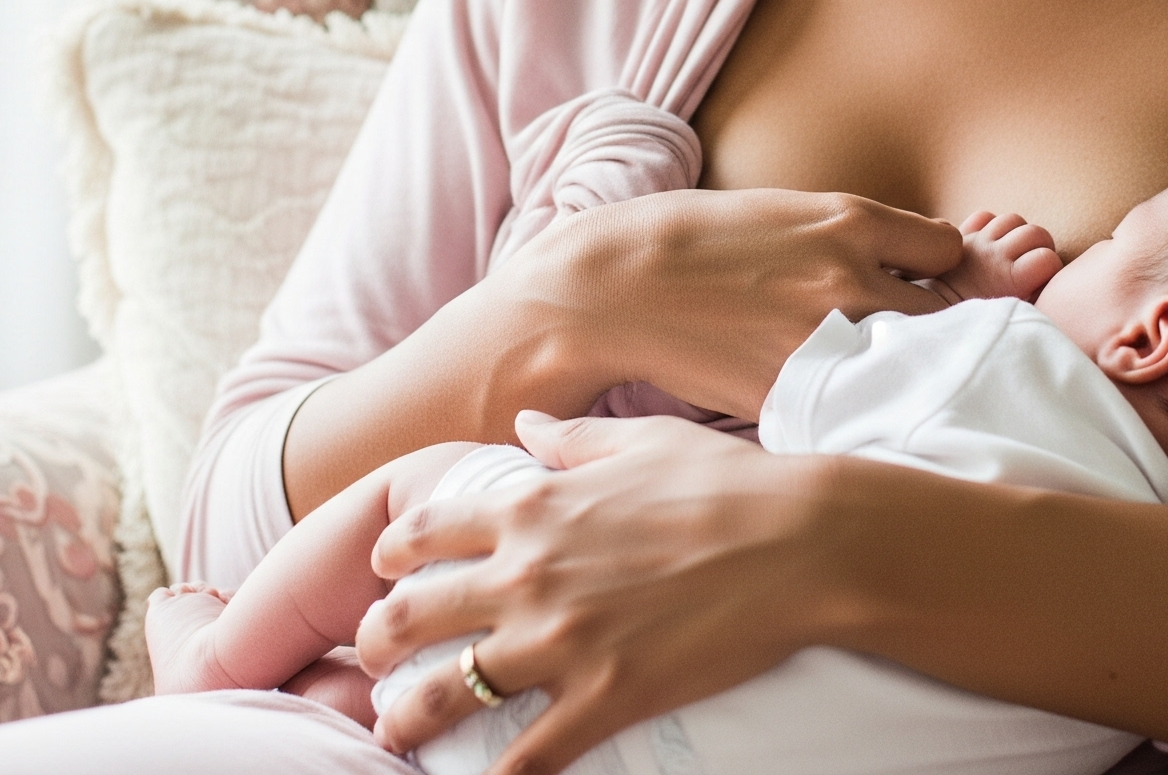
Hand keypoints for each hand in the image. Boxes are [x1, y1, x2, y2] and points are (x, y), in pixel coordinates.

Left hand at [357, 412, 835, 772]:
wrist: (795, 541)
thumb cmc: (723, 481)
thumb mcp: (642, 440)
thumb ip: (571, 438)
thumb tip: (527, 425)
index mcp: (535, 504)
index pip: (424, 530)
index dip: (390, 555)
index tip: (385, 573)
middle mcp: (529, 571)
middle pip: (409, 616)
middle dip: (375, 642)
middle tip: (372, 660)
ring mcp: (561, 640)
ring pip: (443, 694)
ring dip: (406, 716)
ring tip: (396, 727)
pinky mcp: (602, 697)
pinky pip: (522, 759)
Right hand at [496, 188, 963, 420]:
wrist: (610, 290)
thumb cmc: (689, 243)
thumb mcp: (780, 211)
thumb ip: (845, 236)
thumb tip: (904, 262)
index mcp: (847, 219)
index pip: (947, 247)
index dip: (935, 270)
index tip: (915, 285)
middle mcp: (850, 275)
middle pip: (950, 313)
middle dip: (938, 326)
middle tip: (911, 342)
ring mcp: (826, 339)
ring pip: (918, 364)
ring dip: (909, 370)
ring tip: (882, 376)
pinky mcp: (796, 393)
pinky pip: (866, 405)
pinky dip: (865, 405)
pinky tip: (844, 402)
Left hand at [924, 212, 1062, 303]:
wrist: (933, 314)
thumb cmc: (976, 322)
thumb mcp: (1008, 315)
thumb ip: (1029, 299)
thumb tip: (1046, 289)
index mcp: (1008, 279)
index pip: (1048, 259)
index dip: (1052, 268)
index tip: (1042, 282)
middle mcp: (993, 255)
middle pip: (1035, 232)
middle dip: (1042, 246)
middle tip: (1034, 265)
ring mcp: (976, 242)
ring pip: (1013, 219)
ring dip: (1019, 233)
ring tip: (1014, 253)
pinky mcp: (960, 237)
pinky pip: (985, 216)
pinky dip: (992, 225)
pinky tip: (992, 243)